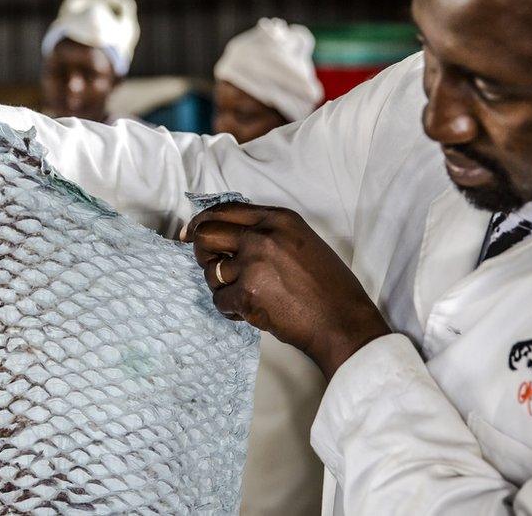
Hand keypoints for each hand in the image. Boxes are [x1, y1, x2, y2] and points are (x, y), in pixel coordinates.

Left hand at [184, 202, 389, 379]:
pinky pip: (219, 300)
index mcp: (278, 219)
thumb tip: (231, 236)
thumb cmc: (328, 288)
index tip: (189, 233)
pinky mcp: (247, 293)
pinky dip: (230, 310)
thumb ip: (269, 233)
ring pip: (210, 272)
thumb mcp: (301, 242)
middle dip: (202, 252)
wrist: (342, 322)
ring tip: (244, 296)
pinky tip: (249, 312)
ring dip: (221, 287)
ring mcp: (252, 263)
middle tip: (212, 267)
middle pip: (206, 235)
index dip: (202, 221)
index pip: (225, 210)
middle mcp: (262, 235)